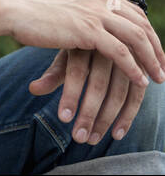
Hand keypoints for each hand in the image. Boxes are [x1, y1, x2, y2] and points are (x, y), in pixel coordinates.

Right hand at [6, 0, 164, 86]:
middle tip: (163, 68)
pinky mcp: (88, 31)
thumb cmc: (32, 9)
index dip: (149, 32)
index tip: (155, 51)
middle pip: (142, 24)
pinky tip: (140, 81)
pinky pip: (120, 52)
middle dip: (156, 48)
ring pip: (136, 38)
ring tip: (158, 78)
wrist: (12, 10)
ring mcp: (95, 14)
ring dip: (151, 61)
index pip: (135, 12)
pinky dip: (133, 68)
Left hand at [30, 48, 150, 145]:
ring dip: (106, 120)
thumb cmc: (82, 50)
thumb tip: (33, 89)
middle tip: (78, 138)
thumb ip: (53, 75)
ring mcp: (127, 60)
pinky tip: (116, 135)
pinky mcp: (141, 71)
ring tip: (92, 139)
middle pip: (99, 85)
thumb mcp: (66, 59)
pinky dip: (127, 117)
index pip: (77, 72)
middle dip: (88, 114)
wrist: (110, 36)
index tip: (63, 119)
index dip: (71, 95)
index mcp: (84, 44)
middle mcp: (107, 51)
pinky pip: (136, 97)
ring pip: (119, 93)